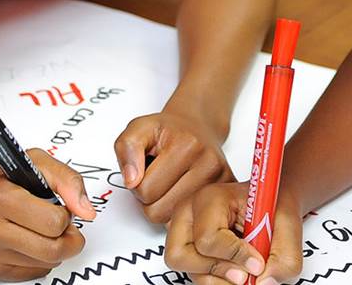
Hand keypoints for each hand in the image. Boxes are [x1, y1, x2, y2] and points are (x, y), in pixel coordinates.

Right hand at [0, 149, 95, 279]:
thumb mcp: (32, 162)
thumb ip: (66, 180)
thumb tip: (86, 211)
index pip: (53, 222)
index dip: (66, 216)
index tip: (61, 210)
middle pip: (52, 249)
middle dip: (69, 239)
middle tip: (65, 227)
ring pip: (44, 263)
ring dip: (54, 249)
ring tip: (44, 232)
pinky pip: (30, 273)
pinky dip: (39, 260)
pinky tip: (30, 242)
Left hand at [114, 109, 233, 222]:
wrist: (197, 127)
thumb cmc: (168, 131)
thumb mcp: (139, 129)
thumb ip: (127, 148)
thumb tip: (131, 181)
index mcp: (187, 145)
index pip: (145, 190)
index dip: (136, 183)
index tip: (145, 170)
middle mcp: (209, 164)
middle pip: (157, 211)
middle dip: (149, 198)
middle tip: (156, 179)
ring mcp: (221, 182)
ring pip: (171, 221)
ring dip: (164, 207)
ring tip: (168, 185)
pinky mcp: (225, 196)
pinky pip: (190, 223)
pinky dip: (181, 212)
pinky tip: (182, 194)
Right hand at [166, 181, 301, 284]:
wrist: (269, 201)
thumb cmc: (271, 205)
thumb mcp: (289, 226)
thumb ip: (285, 257)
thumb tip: (265, 282)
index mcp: (210, 198)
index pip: (208, 238)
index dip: (236, 256)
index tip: (257, 263)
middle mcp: (188, 213)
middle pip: (182, 256)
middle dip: (218, 271)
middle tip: (245, 274)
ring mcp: (182, 231)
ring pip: (186, 270)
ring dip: (218, 279)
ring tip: (242, 271)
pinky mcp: (186, 249)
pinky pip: (194, 275)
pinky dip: (216, 280)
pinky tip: (234, 269)